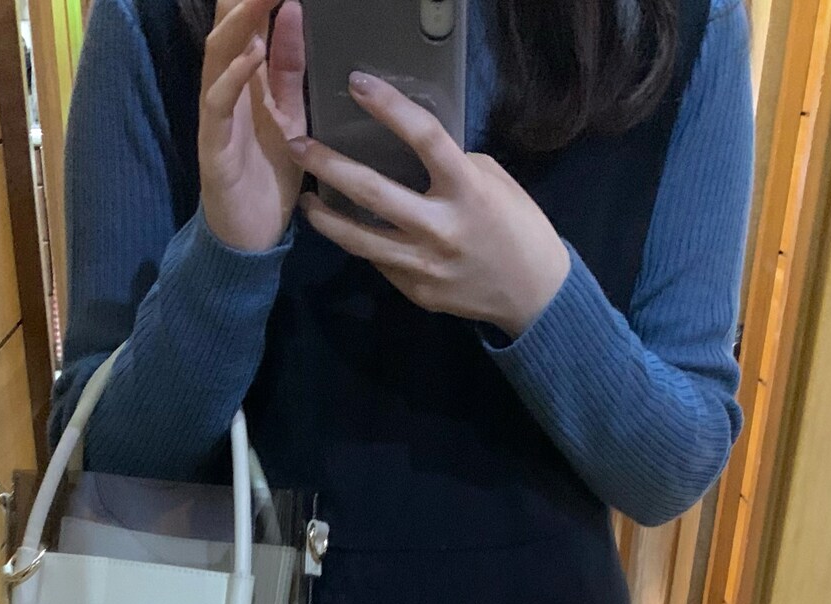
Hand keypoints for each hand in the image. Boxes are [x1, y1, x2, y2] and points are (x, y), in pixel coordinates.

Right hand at [199, 0, 305, 252]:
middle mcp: (225, 91)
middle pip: (228, 31)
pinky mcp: (213, 146)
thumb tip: (293, 9)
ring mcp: (216, 117)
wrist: (253, 238)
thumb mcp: (290, 117)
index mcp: (245, 82)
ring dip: (239, 25)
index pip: (244, 24)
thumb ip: (290, 69)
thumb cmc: (270, 177)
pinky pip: (218, 105)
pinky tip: (251, 55)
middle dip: (244, 0)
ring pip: (219, 58)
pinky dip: (234, 77)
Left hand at [290, 73, 570, 338]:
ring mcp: (424, 265)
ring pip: (359, 239)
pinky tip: (351, 231)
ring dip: (325, 218)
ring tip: (307, 200)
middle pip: (371, 191)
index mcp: (468, 189)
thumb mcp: (493, 183)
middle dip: (328, 165)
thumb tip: (409, 156)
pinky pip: (379, 262)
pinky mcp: (416, 291)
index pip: (424, 137)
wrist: (533, 294)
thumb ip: (451, 167)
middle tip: (297, 146)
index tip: (357, 83)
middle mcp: (441, 228)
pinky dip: (362, 244)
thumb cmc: (517, 227)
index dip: (389, 107)